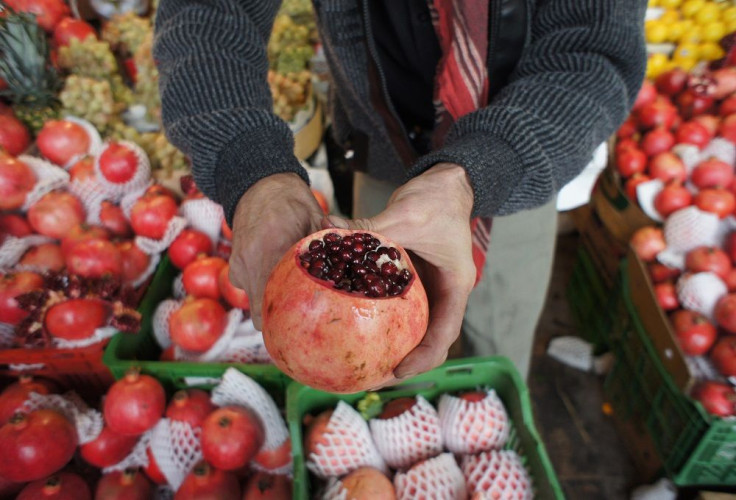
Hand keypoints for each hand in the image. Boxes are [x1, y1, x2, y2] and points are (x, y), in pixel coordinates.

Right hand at [229, 173, 323, 329]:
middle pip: (259, 313)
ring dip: (269, 300)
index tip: (302, 326)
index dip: (285, 321)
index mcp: (271, 251)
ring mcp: (239, 265)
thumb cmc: (290, 200)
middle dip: (278, 318)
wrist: (258, 184)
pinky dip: (259, 285)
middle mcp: (250, 262)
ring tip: (290, 293)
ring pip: (253, 301)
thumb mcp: (314, 219)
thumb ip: (327, 244)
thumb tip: (353, 266)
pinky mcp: (234, 264)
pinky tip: (276, 275)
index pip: (272, 302)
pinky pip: (246, 285)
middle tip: (299, 317)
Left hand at [327, 163, 475, 383]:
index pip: (444, 335)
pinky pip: (396, 307)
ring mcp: (427, 288)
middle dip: (402, 363)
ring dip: (390, 346)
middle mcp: (442, 293)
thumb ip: (371, 228)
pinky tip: (349, 323)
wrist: (447, 183)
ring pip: (411, 328)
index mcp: (454, 286)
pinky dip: (377, 319)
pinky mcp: (410, 279)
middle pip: (426, 341)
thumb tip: (328, 231)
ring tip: (358, 362)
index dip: (422, 359)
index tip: (396, 371)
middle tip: (368, 377)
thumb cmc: (437, 199)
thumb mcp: (406, 215)